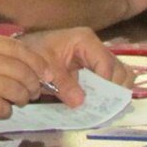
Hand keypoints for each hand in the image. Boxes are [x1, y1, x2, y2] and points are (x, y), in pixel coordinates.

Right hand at [0, 31, 58, 129]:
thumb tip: (34, 66)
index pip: (19, 49)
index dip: (37, 63)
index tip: (46, 73)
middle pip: (22, 71)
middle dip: (32, 85)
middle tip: (31, 93)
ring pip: (17, 91)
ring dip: (20, 100)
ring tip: (13, 101)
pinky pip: (5, 109)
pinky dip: (5, 112)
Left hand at [19, 27, 134, 100]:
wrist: (25, 52)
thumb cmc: (34, 52)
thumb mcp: (45, 66)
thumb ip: (63, 84)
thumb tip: (80, 102)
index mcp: (85, 40)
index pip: (106, 63)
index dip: (106, 84)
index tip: (98, 101)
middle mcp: (97, 47)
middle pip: (120, 71)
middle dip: (113, 90)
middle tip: (102, 107)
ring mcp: (98, 59)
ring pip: (121, 77)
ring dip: (113, 93)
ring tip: (101, 106)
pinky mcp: (96, 70)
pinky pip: (111, 82)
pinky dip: (108, 94)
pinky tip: (97, 104)